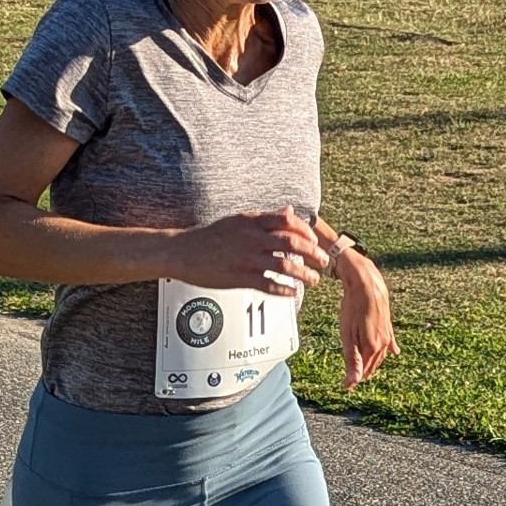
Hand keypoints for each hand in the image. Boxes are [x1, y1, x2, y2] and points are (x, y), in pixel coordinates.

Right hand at [174, 207, 328, 293]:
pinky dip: (284, 290)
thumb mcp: (238, 220)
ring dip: (303, 274)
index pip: (287, 221)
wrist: (181, 251)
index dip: (306, 231)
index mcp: (251, 221)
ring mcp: (245, 258)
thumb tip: (289, 211)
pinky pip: (267, 284)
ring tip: (314, 280)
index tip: (315, 240)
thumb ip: (265, 217)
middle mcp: (251, 238)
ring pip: (283, 266)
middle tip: (324, 262)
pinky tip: (293, 294)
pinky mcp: (238, 277)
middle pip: (291, 243)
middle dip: (313, 253)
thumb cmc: (210, 237)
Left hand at [338, 254, 398, 387]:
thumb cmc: (353, 308)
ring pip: (380, 354)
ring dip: (373, 362)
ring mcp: (387, 334)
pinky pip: (390, 341)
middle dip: (363, 372)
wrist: (366, 283)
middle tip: (352, 380)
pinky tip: (396, 352)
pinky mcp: (388, 324)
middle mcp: (383, 344)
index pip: (363, 371)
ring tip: (366, 371)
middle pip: (372, 364)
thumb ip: (351, 361)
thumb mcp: (347, 336)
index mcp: (372, 348)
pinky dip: (390, 348)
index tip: (344, 386)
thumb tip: (351, 384)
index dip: (354, 379)